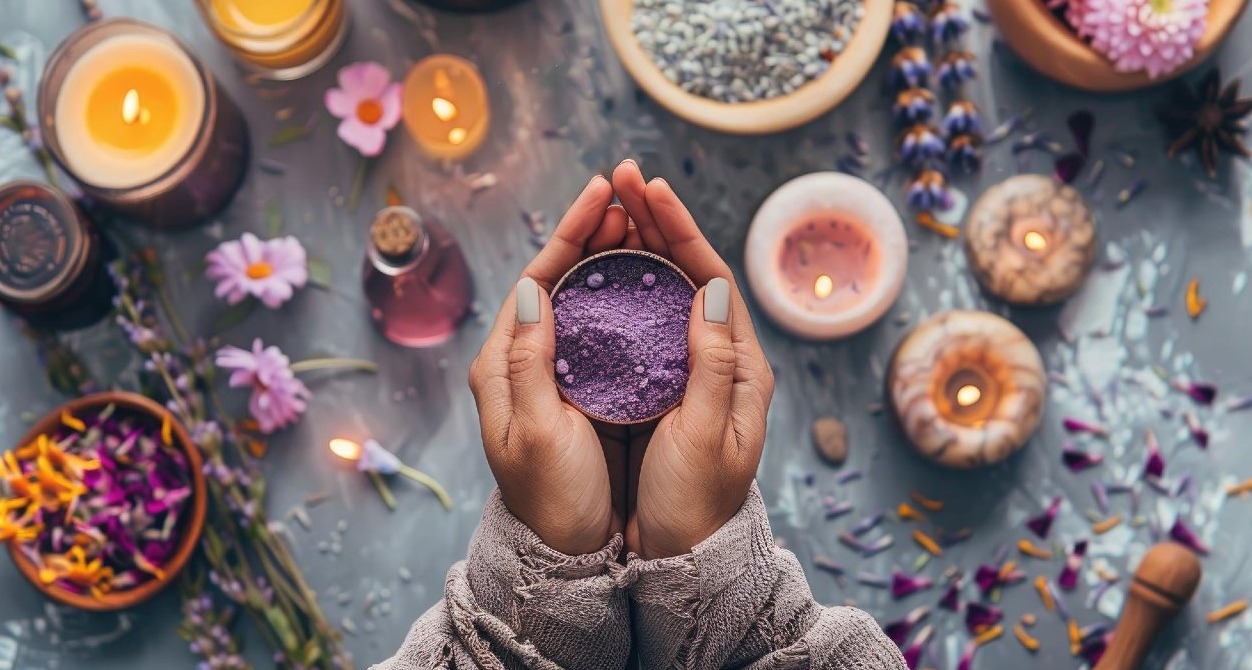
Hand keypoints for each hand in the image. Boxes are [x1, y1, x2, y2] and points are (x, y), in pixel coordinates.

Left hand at [468, 176, 631, 554]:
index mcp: (501, 362)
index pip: (537, 276)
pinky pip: (601, 324)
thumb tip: (531, 289)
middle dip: (594, 231)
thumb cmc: (549, 496)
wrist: (565, 548)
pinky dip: (624, 293)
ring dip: (611, 255)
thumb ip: (527, 362)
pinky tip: (650, 277)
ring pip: (582, 294)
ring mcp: (552, 370)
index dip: (571, 232)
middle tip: (630, 193)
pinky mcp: (580, 386)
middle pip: (559, 276)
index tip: (602, 194)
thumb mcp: (533, 431)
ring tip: (642, 219)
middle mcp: (522, 357)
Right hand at [610, 160, 775, 559]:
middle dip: (652, 221)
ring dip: (633, 245)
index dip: (678, 228)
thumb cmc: (696, 504)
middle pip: (684, 272)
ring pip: (658, 291)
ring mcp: (684, 369)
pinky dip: (615, 287)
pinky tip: (592, 268)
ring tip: (604, 205)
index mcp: (741, 366)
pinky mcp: (655, 385)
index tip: (648, 189)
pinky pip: (637, 322)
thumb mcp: (708, 437)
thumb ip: (714, 365)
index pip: (711, 276)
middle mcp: (716, 358)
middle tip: (619, 177)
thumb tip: (713, 288)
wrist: (678, 556)